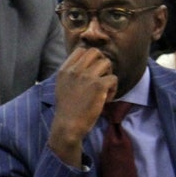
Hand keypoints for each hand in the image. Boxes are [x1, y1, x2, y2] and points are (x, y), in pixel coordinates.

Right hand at [46, 47, 116, 166]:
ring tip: (104, 90)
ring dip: (109, 75)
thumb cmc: (67, 110)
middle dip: (101, 63)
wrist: (68, 126)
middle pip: (95, 52)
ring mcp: (87, 77)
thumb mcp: (62, 86)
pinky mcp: (99, 86)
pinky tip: (106, 99)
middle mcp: (75, 70)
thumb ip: (71, 74)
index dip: (90, 58)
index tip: (91, 71)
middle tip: (101, 78)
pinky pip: (114, 79)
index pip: (81, 50)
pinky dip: (113, 90)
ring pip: (107, 63)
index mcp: (64, 70)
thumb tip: (86, 65)